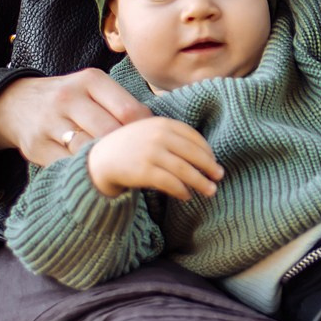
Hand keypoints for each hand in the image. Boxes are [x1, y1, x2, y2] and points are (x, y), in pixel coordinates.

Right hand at [0, 68, 152, 165]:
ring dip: (107, 164)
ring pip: (89, 151)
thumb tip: (161, 129)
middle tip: (140, 163)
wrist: (17, 104)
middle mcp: (68, 98)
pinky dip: (84, 171)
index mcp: (90, 80)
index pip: (130, 111)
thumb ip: (122, 104)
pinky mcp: (36, 147)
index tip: (152, 144)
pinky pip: (68, 165)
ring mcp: (49, 123)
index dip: (145, 132)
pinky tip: (95, 173)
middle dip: (128, 151)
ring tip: (121, 170)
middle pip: (110, 133)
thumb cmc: (70, 99)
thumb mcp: (93, 88)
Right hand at [85, 117, 223, 199]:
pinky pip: (170, 183)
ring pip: (185, 170)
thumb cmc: (132, 147)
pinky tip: (187, 196)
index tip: (214, 162)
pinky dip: (182, 190)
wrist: (100, 160)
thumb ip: (173, 136)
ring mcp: (151, 153)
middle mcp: (158, 136)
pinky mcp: (144, 171)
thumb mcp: (151, 132)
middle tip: (219, 177)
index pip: (193, 137)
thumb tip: (207, 155)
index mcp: (162, 124)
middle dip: (209, 167)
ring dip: (201, 182)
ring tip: (211, 191)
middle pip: (193, 154)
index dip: (207, 151)